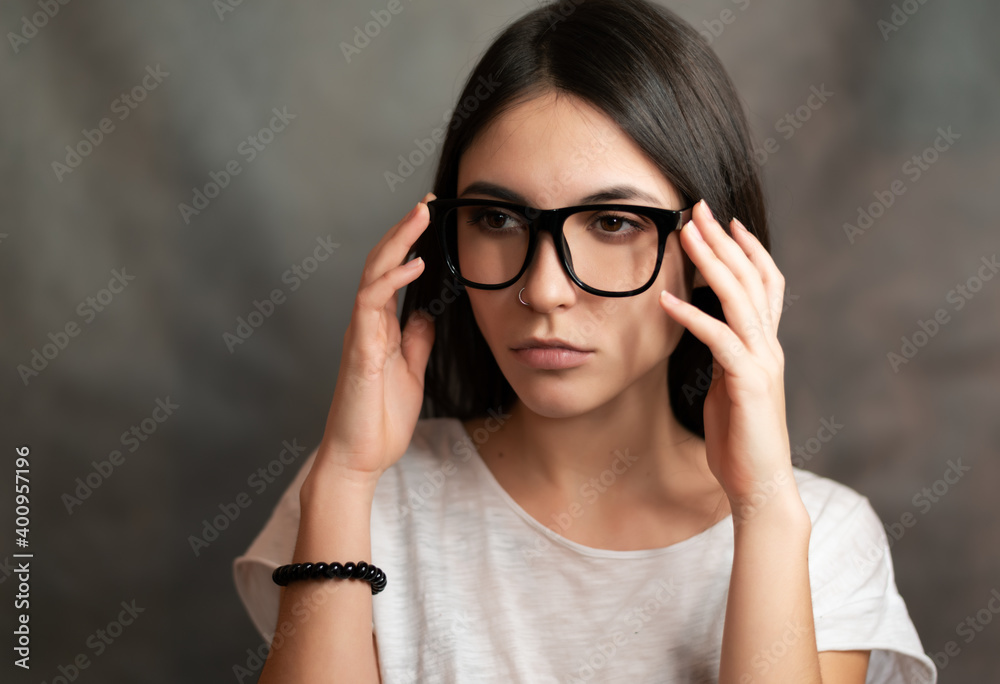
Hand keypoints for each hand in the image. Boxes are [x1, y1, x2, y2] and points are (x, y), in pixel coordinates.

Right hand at [312, 192, 437, 486]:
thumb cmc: (379, 419)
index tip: (428, 216)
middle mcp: (366, 323)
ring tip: (419, 215)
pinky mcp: (359, 349)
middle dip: (402, 230)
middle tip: (425, 201)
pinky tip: (413, 264)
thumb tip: (427, 312)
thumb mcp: (411, 371)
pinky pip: (371, 305)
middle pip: (381, 263)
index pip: (392, 273)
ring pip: (372, 274)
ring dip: (396, 242)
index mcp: (379, 327)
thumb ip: (416, 340)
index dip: (408, 243)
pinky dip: (391, 280)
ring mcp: (360, 334)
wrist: (360, 458)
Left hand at [659, 200, 797, 517]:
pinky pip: (718, 340)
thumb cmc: (740, 439)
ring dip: (711, 262)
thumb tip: (701, 328)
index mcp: (764, 346)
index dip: (746, 249)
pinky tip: (666, 299)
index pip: (763, 284)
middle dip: (724, 240)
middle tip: (699, 207)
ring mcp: (762, 363)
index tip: (723, 221)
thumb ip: (721, 354)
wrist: (759, 485)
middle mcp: (768, 347)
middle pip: (751, 278)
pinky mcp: (749, 384)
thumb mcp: (727, 385)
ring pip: (739, 298)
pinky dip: (692, 316)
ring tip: (686, 234)